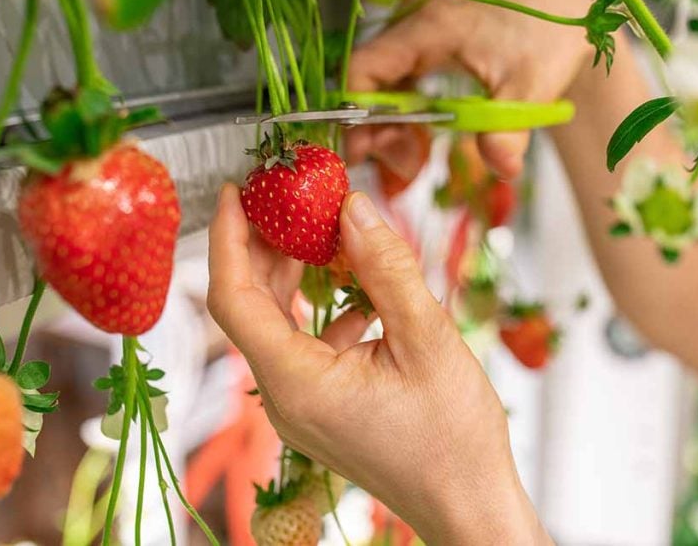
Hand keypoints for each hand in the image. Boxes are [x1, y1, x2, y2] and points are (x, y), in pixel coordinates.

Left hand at [208, 184, 549, 544]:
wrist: (470, 505)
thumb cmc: (454, 438)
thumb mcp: (428, 339)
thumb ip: (386, 268)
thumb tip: (352, 207)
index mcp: (297, 384)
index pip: (234, 299)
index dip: (228, 238)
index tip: (234, 191)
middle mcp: (286, 397)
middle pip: (251, 307)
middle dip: (264, 246)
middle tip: (285, 196)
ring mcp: (301, 406)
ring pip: (278, 324)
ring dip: (294, 274)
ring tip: (321, 228)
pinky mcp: (322, 407)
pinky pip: (305, 345)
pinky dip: (322, 306)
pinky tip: (359, 286)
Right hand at [346, 0, 593, 179]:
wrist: (570, 19)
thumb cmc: (550, 42)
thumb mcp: (531, 90)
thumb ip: (509, 131)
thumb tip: (502, 168)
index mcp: (431, 26)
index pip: (365, 67)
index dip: (355, 113)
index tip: (363, 154)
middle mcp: (416, 19)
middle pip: (369, 77)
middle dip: (375, 127)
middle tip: (404, 167)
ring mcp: (419, 26)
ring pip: (382, 80)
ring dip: (390, 122)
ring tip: (414, 160)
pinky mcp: (427, 38)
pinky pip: (398, 76)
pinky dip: (403, 109)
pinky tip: (420, 136)